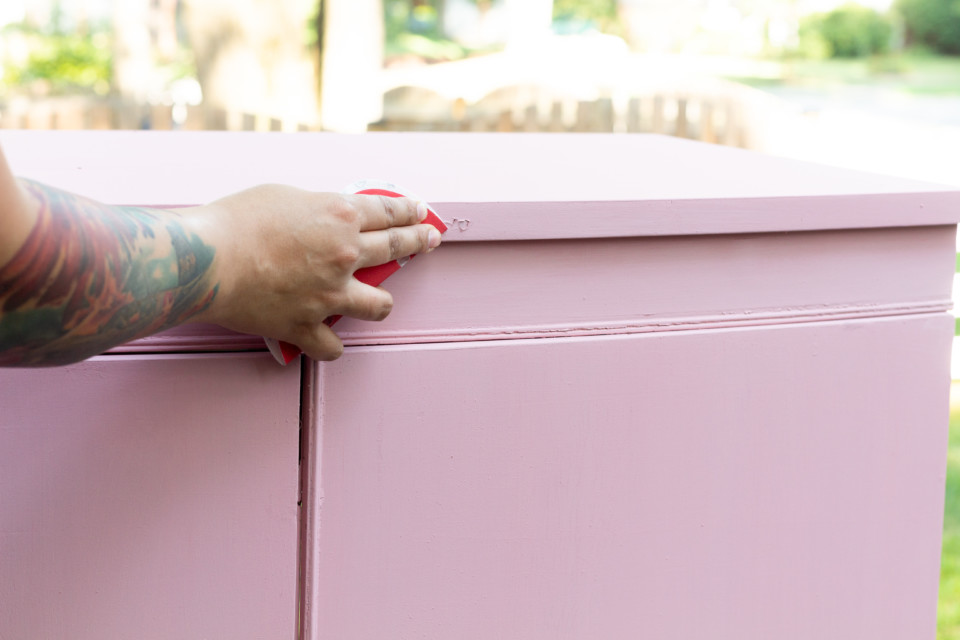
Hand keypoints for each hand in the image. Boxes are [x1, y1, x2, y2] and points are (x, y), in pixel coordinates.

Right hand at [186, 184, 440, 360]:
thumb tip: (323, 219)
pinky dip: (330, 345)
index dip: (407, 211)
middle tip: (429, 239)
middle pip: (395, 247)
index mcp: (340, 216)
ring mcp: (330, 294)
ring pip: (380, 305)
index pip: (387, 211)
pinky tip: (329, 340)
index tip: (418, 212)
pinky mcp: (308, 326)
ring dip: (382, 302)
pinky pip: (333, 346)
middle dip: (418, 241)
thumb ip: (314, 208)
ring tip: (381, 301)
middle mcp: (345, 254)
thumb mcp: (283, 195)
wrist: (208, 259)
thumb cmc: (235, 220)